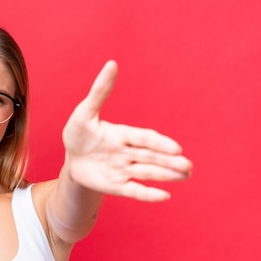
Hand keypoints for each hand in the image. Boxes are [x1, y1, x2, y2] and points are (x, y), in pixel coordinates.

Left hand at [63, 60, 192, 200]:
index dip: (159, 143)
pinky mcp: (116, 186)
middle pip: (151, 157)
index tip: (176, 148)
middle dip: (170, 162)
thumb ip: (100, 92)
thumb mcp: (85, 112)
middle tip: (189, 166)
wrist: (71, 159)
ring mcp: (123, 170)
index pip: (144, 138)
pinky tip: (165, 196)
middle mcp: (127, 153)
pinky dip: (148, 194)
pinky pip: (134, 190)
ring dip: (166, 175)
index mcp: (122, 135)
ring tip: (186, 175)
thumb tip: (112, 64)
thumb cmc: (78, 134)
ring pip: (147, 173)